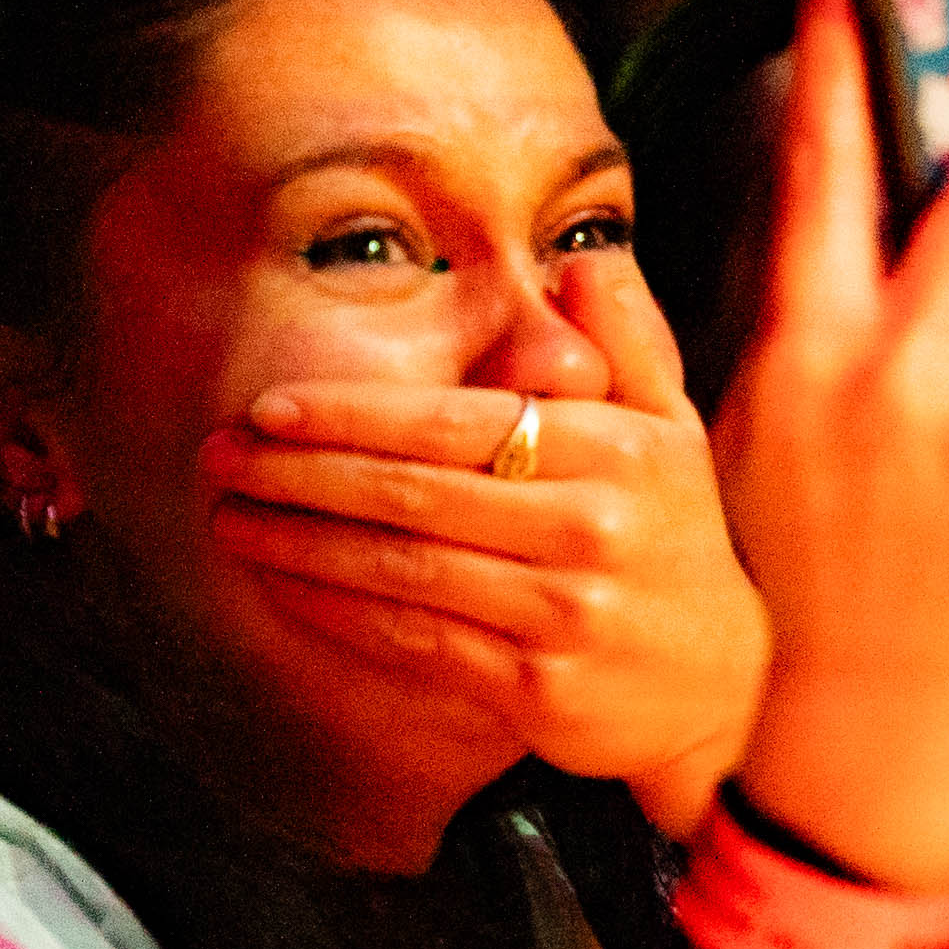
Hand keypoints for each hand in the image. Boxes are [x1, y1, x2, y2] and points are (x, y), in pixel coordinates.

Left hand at [200, 253, 769, 836]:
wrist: (727, 687)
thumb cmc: (679, 538)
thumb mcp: (674, 428)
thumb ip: (629, 339)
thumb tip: (584, 260)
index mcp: (615, 451)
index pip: (457, 422)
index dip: (352, 415)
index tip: (270, 407)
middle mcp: (589, 530)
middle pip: (413, 495)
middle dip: (302, 474)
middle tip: (221, 458)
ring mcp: (562, 615)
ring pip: (402, 572)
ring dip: (300, 544)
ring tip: (228, 520)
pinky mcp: (536, 689)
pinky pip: (415, 642)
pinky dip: (338, 613)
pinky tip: (283, 587)